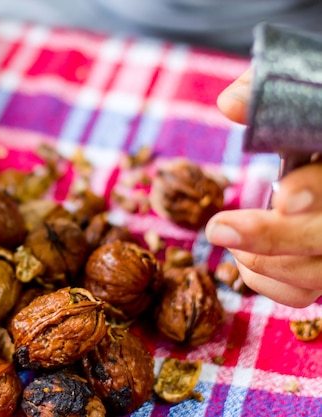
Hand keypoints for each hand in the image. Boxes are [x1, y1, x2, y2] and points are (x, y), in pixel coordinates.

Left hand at [207, 68, 321, 306]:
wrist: (314, 152)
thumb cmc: (305, 120)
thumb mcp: (297, 96)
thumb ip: (266, 94)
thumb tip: (231, 103)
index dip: (317, 188)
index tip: (284, 195)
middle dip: (272, 237)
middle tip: (218, 228)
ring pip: (317, 274)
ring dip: (263, 262)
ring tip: (223, 234)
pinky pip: (304, 293)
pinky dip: (268, 284)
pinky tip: (241, 260)